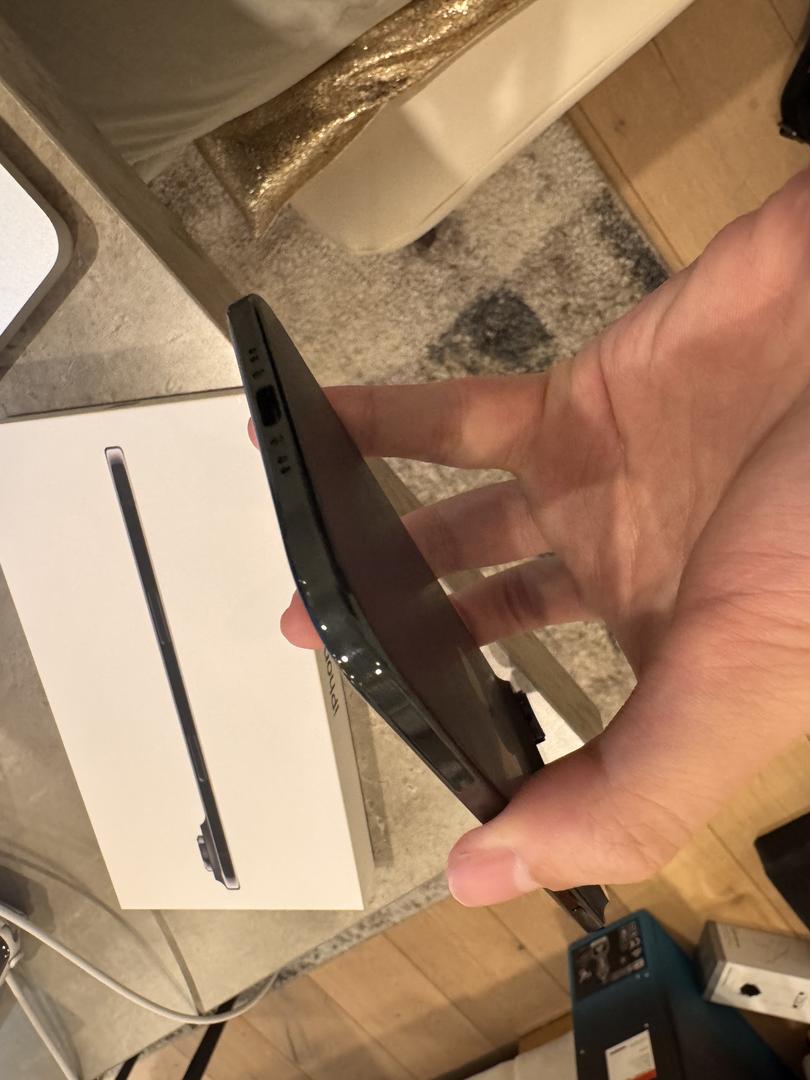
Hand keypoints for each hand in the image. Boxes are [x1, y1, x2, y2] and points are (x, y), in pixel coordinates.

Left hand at [273, 168, 809, 904]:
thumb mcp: (742, 680)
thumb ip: (629, 790)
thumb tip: (483, 880)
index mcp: (671, 657)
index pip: (562, 734)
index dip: (487, 756)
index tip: (409, 765)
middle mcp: (625, 573)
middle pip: (489, 619)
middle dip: (406, 640)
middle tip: (321, 651)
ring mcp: (596, 482)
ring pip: (462, 522)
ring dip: (377, 539)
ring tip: (301, 565)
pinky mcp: (576, 400)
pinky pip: (455, 418)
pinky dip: (380, 424)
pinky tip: (317, 430)